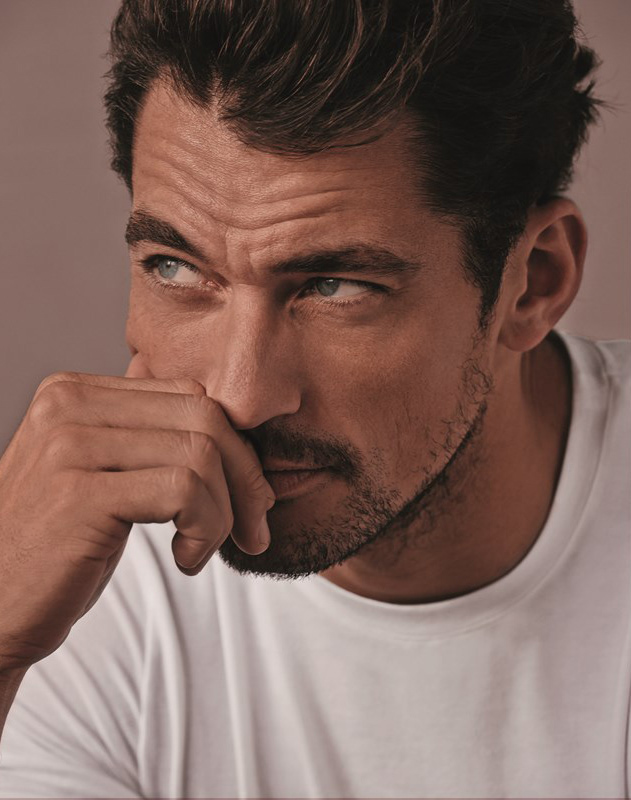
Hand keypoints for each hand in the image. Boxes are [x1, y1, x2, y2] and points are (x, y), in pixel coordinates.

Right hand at [0, 355, 274, 670]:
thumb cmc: (58, 548)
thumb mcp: (104, 477)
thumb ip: (151, 442)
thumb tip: (240, 437)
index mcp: (76, 392)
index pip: (191, 396)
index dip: (234, 447)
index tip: (248, 497)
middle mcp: (69, 404)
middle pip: (204, 417)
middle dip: (246, 477)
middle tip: (253, 528)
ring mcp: (70, 444)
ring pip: (201, 452)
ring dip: (225, 511)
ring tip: (204, 548)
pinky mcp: (80, 492)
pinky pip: (184, 490)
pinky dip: (205, 528)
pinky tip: (186, 559)